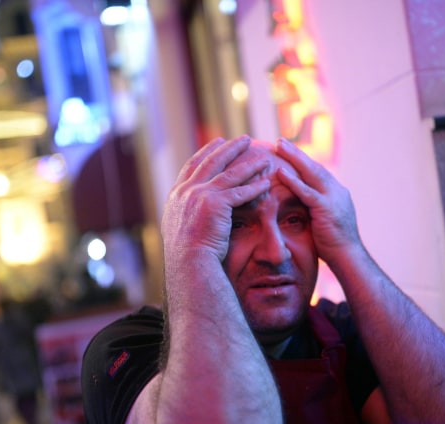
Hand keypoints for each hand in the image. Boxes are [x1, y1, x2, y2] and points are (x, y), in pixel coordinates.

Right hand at [161, 136, 271, 262]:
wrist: (188, 264)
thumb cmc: (187, 255)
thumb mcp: (179, 229)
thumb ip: (185, 214)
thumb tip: (190, 212)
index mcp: (176, 195)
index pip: (193, 166)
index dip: (206, 152)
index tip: (218, 141)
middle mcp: (185, 191)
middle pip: (211, 162)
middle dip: (229, 148)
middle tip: (243, 139)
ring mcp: (199, 195)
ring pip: (228, 174)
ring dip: (247, 163)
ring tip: (263, 156)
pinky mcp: (214, 204)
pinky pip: (240, 192)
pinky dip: (254, 186)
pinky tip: (267, 182)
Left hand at [274, 138, 361, 264]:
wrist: (348, 257)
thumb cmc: (333, 245)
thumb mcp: (322, 221)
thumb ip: (312, 209)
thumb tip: (297, 206)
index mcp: (336, 193)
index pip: (317, 173)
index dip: (302, 162)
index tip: (288, 151)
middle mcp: (337, 191)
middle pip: (314, 167)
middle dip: (297, 153)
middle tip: (280, 141)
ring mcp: (333, 198)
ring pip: (312, 173)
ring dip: (294, 158)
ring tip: (278, 146)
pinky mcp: (327, 208)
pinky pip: (307, 192)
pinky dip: (293, 181)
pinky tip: (280, 171)